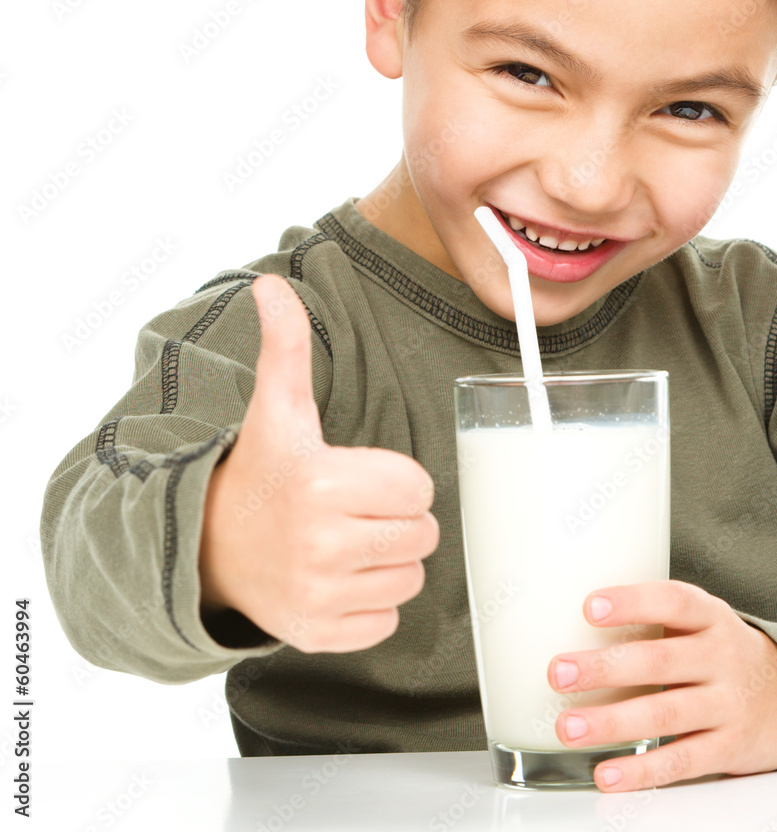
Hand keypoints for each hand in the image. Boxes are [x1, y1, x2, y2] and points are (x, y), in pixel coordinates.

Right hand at [198, 273, 439, 652]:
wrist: (209, 548)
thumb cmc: (262, 473)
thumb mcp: (278, 409)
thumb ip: (288, 347)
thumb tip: (272, 286)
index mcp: (323, 482)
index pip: (419, 487)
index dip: (396, 480)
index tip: (359, 477)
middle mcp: (321, 543)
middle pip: (422, 534)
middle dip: (397, 519)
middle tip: (355, 511)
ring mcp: (320, 595)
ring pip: (410, 579)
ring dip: (388, 561)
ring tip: (346, 543)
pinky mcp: (319, 635)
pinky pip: (388, 621)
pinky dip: (371, 604)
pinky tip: (337, 580)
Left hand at [547, 580, 776, 791]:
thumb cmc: (721, 652)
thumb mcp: (700, 621)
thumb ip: (652, 618)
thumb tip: (567, 616)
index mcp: (710, 617)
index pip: (673, 601)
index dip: (633, 602)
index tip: (590, 605)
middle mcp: (721, 657)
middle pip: (660, 661)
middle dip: (605, 668)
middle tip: (559, 672)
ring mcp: (728, 704)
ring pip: (666, 713)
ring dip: (612, 721)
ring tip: (568, 727)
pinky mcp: (729, 748)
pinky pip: (681, 761)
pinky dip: (641, 771)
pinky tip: (607, 773)